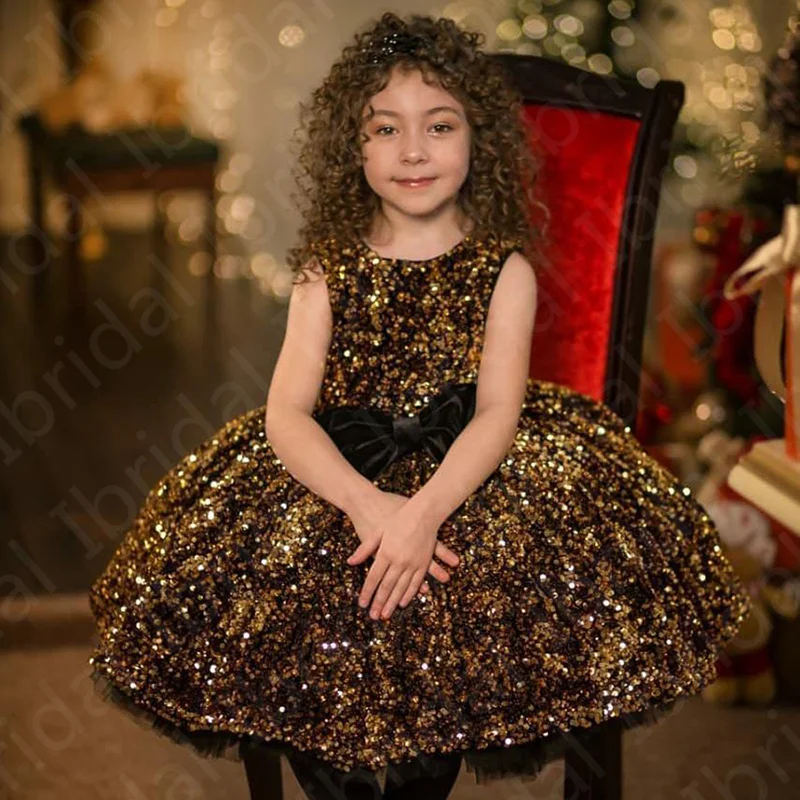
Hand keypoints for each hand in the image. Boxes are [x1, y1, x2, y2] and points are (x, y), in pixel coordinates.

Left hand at [348, 497, 452, 619]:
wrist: (423, 512)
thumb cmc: (398, 519)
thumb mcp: (378, 531)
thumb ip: (364, 548)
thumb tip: (350, 562)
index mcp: (386, 552)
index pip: (373, 578)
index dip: (367, 592)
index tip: (362, 604)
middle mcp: (399, 560)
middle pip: (386, 586)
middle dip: (379, 603)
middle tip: (373, 616)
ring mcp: (413, 563)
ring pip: (401, 588)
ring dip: (392, 603)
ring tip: (386, 615)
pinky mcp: (423, 562)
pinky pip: (416, 582)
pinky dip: (409, 594)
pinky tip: (403, 603)